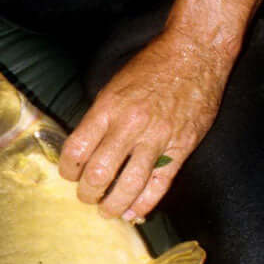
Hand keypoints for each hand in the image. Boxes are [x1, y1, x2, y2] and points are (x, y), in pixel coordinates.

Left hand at [58, 29, 231, 222]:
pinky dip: (144, 204)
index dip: (68, 170)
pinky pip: (159, 184)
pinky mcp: (181, 146)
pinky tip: (134, 212)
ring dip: (113, 205)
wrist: (196, 51)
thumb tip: (82, 153)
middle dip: (87, 193)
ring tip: (107, 211)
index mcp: (108, 109)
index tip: (70, 175)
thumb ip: (98, 120)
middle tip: (88, 197)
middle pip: (98, 173)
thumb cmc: (151, 67)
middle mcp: (130, 125)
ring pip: (128, 185)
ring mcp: (157, 137)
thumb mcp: (113, 87)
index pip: (76, 150)